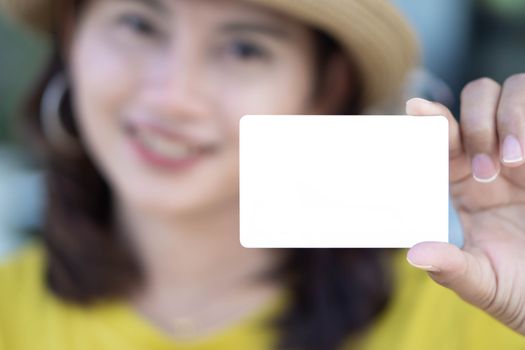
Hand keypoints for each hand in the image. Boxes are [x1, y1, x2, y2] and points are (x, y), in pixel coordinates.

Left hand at [405, 74, 524, 334]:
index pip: (439, 135)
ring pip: (511, 93)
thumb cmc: (512, 285)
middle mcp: (487, 157)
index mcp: (457, 181)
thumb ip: (449, 267)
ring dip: (509, 119)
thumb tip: (414, 254)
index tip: (417, 108)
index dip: (429, 117)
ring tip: (514, 164)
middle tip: (487, 167)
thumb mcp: (480, 282)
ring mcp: (521, 151)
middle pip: (475, 100)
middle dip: (476, 122)